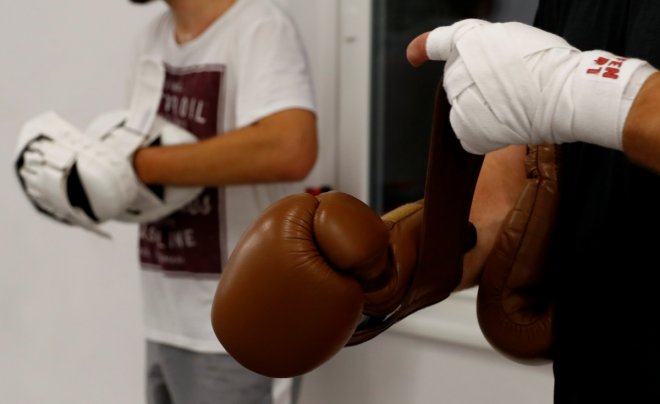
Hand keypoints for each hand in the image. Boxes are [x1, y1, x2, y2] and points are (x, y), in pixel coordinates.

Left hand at [406, 19, 655, 153]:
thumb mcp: (515, 37)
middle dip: (477, 85)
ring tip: (513, 106)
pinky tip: (505, 125)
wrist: (564, 94)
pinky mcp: (464, 126)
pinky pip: (467, 133)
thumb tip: (481, 61)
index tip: (413, 57)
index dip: (422, 48)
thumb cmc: (550, 65)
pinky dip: (483, 134)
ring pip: (463, 108)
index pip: (436, 43)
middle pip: (458, 81)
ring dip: (482, 109)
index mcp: (468, 40)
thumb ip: (487, 47)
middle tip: (511, 88)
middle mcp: (457, 68)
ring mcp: (458, 99)